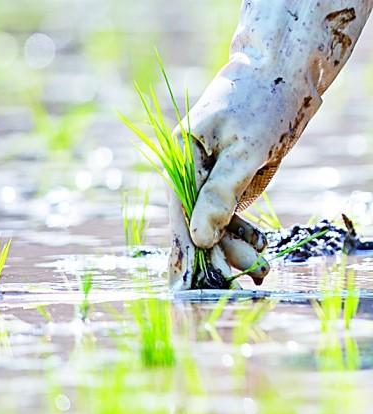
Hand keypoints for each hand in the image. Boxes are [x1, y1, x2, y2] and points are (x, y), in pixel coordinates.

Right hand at [169, 51, 321, 289]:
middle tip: (246, 277)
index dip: (187, 249)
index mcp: (182, 159)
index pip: (180, 213)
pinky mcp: (232, 185)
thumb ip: (220, 194)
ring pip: (218, 226)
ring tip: (261, 269)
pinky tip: (260, 249)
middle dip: (220, 254)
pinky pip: (234, 218)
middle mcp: (193, 174)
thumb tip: (199, 239)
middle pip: (199, 224)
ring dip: (236, 249)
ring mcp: (213, 181)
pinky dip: (246, 235)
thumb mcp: (243, 149)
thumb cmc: (262, 104)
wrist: (287, 76)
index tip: (193, 282)